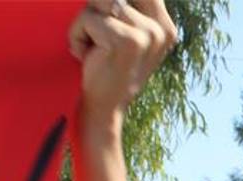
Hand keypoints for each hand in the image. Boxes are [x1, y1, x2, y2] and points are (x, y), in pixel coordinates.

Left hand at [69, 0, 176, 128]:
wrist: (104, 108)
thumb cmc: (108, 68)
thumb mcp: (126, 36)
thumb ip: (127, 9)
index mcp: (165, 27)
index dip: (113, 3)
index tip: (108, 20)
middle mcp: (161, 30)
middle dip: (96, 10)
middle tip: (96, 35)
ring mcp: (148, 35)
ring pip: (99, 3)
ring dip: (85, 24)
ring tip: (92, 48)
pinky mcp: (127, 41)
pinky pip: (88, 19)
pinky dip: (77, 36)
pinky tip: (87, 57)